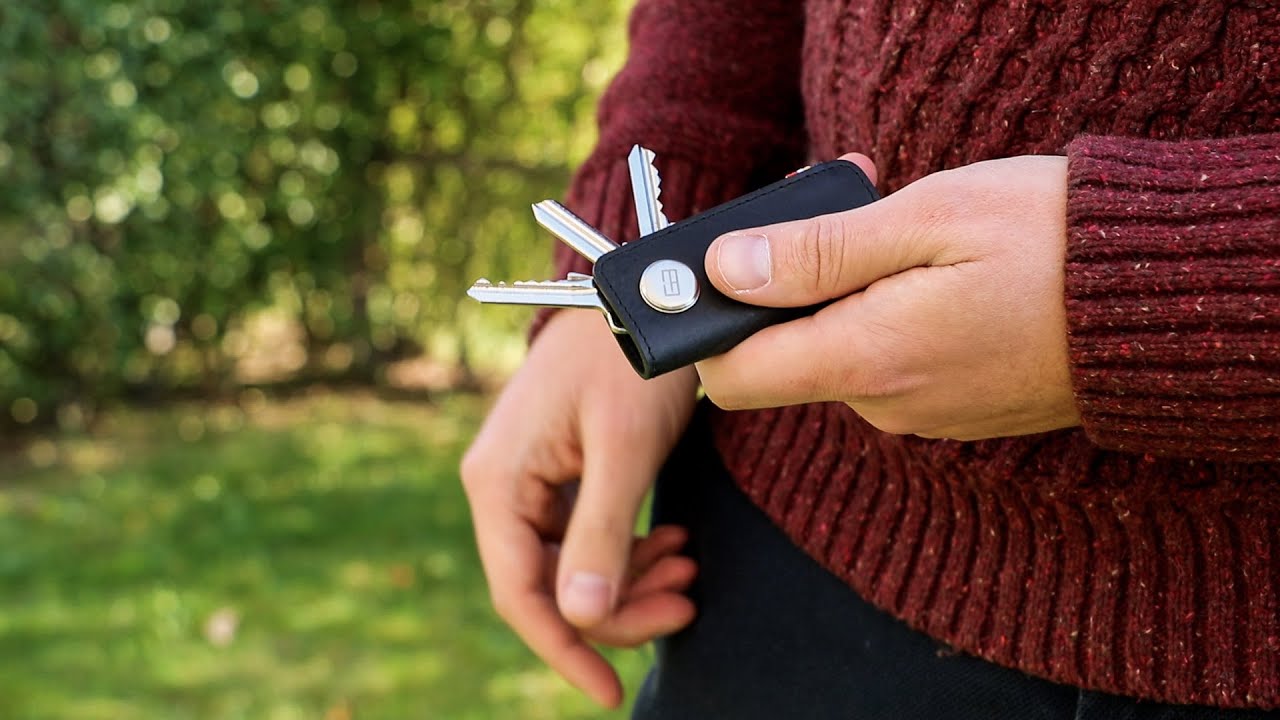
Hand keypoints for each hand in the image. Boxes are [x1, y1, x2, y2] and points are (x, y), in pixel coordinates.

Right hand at [461, 309, 699, 706]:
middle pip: (549, 583)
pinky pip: (586, 533)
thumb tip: (577, 617)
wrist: (643, 289)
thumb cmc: (631, 358)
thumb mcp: (622, 450)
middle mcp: (502, 484)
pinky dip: (631, 547)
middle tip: (686, 605)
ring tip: (689, 573)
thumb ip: (598, 534)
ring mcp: (530, 477)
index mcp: (498, 482)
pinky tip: (674, 545)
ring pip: (572, 562)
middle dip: (617, 607)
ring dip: (630, 579)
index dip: (564, 649)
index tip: (611, 691)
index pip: (519, 593)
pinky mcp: (560, 469)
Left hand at [696, 154, 1080, 439]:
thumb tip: (726, 271)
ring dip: (846, 288)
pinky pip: (888, 360)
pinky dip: (887, 312)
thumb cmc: (1052, 245)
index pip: (734, 377)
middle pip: (785, 355)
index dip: (710, 325)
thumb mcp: (924, 220)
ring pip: (840, 350)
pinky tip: (931, 265)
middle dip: (791, 282)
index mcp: (868, 360)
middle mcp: (886, 404)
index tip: (718, 269)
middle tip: (835, 206)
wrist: (1168, 302)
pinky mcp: (953, 408)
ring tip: (900, 224)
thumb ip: (816, 252)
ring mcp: (923, 413)